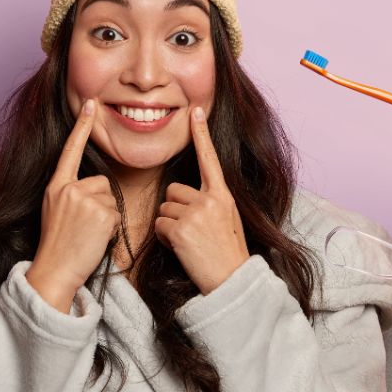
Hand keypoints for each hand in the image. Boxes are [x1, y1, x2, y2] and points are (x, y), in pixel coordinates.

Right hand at [26, 100, 120, 312]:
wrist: (54, 270)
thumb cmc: (57, 245)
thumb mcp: (54, 211)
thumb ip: (69, 193)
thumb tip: (93, 186)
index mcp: (56, 186)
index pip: (71, 150)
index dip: (81, 126)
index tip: (90, 103)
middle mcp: (68, 188)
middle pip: (101, 182)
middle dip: (100, 202)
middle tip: (84, 226)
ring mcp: (84, 199)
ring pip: (111, 198)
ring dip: (106, 215)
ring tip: (88, 233)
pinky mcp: (101, 212)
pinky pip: (116, 213)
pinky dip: (110, 227)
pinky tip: (95, 238)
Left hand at [155, 107, 248, 294]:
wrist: (231, 281)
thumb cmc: (228, 253)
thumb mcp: (228, 220)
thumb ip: (211, 202)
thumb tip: (186, 195)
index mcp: (223, 195)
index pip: (209, 160)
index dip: (202, 135)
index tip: (196, 111)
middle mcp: (210, 200)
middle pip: (173, 191)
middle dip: (175, 209)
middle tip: (191, 231)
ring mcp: (195, 214)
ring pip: (164, 209)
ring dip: (169, 226)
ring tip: (189, 242)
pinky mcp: (180, 229)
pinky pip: (159, 225)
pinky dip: (164, 238)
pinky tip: (181, 249)